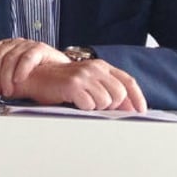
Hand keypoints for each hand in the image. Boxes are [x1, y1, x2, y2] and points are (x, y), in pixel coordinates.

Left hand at [0, 38, 70, 95]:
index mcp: (5, 47)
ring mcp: (28, 45)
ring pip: (10, 57)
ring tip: (7, 91)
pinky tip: (18, 80)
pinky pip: (27, 57)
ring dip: (5, 76)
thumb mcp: (10, 74)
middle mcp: (15, 43)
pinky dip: (20, 70)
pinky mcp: (41, 49)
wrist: (62, 76)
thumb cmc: (35, 76)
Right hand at [16, 60, 147, 111]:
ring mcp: (84, 75)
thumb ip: (107, 90)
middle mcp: (95, 68)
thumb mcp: (88, 83)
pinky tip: (75, 102)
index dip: (137, 97)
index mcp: (101, 66)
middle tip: (97, 106)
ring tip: (83, 102)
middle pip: (119, 94)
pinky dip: (84, 108)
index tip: (141, 111)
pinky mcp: (73, 84)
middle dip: (112, 106)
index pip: (128, 81)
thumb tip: (128, 108)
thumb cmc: (61, 83)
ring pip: (106, 101)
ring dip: (96, 107)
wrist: (35, 76)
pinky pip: (90, 105)